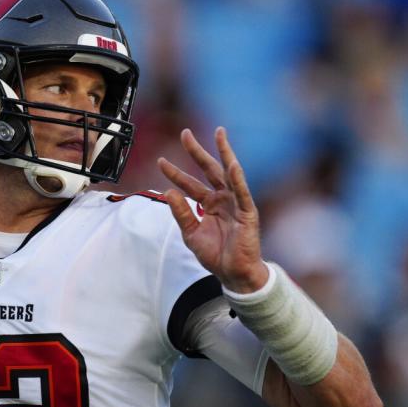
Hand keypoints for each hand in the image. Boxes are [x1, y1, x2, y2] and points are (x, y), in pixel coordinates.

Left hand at [157, 127, 268, 292]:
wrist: (233, 273)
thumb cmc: (215, 254)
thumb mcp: (191, 233)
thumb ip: (181, 212)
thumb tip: (168, 192)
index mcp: (208, 203)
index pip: (189, 183)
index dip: (174, 173)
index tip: (160, 161)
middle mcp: (222, 198)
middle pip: (208, 169)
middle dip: (197, 151)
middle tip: (185, 133)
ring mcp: (236, 203)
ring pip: (228, 173)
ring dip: (224, 153)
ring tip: (219, 134)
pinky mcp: (247, 212)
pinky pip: (242, 192)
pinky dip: (237, 178)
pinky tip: (232, 163)